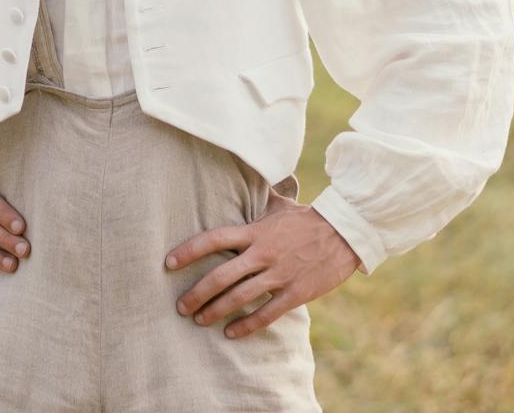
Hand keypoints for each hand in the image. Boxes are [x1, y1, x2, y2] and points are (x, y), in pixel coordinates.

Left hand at [163, 191, 360, 338]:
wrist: (346, 232)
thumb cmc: (309, 219)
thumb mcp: (280, 206)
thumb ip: (259, 201)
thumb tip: (248, 180)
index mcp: (255, 232)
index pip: (213, 239)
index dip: (188, 251)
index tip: (168, 263)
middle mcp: (262, 253)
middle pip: (221, 276)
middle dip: (196, 294)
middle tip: (180, 306)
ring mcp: (279, 274)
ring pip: (239, 298)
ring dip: (215, 311)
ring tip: (199, 320)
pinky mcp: (296, 293)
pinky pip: (266, 314)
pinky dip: (246, 326)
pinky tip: (230, 333)